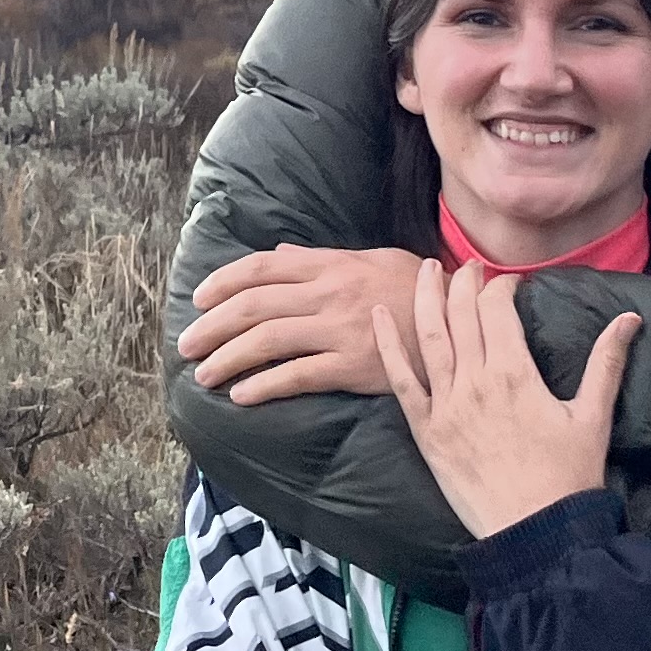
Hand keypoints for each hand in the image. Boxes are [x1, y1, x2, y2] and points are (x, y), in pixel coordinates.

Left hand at [179, 245, 427, 403]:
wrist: (463, 323)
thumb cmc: (418, 290)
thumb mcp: (373, 259)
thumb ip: (321, 259)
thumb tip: (279, 255)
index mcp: (331, 264)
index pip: (262, 268)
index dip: (224, 282)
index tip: (200, 300)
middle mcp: (329, 293)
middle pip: (253, 307)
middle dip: (212, 327)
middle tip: (187, 345)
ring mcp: (340, 330)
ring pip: (266, 342)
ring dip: (227, 358)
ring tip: (204, 374)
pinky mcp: (353, 366)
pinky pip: (297, 375)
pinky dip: (264, 385)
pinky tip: (242, 395)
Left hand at [374, 261, 637, 540]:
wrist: (537, 534)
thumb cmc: (570, 478)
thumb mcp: (594, 416)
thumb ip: (608, 362)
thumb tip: (629, 318)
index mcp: (516, 373)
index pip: (498, 309)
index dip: (501, 287)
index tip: (509, 283)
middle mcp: (476, 381)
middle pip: (461, 314)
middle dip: (464, 282)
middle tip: (467, 265)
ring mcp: (446, 405)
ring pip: (429, 336)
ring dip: (425, 297)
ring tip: (426, 269)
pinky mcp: (425, 430)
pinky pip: (401, 380)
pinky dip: (388, 345)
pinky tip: (378, 315)